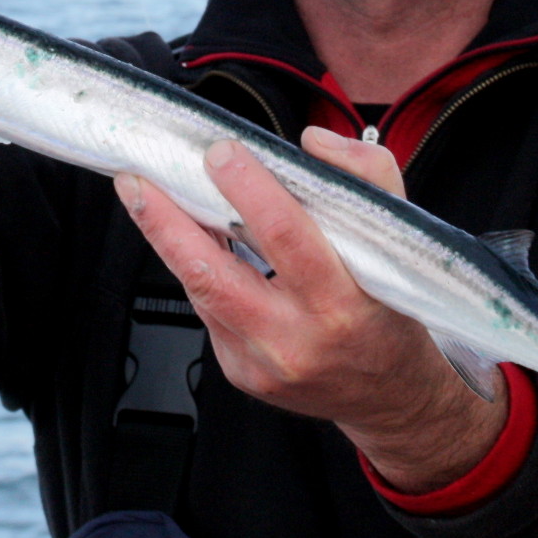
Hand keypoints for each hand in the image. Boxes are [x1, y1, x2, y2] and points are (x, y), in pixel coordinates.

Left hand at [116, 126, 508, 493]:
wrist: (391, 396)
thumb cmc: (391, 310)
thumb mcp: (400, 239)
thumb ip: (368, 176)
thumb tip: (311, 141)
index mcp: (343, 304)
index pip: (287, 237)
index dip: (248, 190)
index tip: (220, 151)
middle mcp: (297, 339)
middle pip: (214, 274)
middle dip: (167, 221)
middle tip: (137, 178)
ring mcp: (262, 362)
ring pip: (199, 291)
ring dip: (166, 240)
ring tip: (145, 196)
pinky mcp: (240, 372)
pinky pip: (207, 311)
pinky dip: (196, 270)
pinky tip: (187, 240)